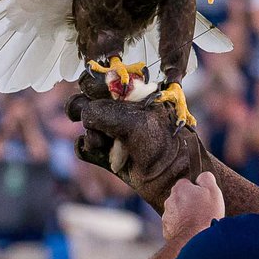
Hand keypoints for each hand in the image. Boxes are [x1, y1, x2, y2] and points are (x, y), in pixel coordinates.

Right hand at [68, 83, 209, 205]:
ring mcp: (115, 132)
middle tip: (93, 121)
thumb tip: (84, 115)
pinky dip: (86, 148)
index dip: (95, 84)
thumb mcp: (136, 123)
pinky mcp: (108, 155)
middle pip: (89, 100)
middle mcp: (124, 109)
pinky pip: (84, 146)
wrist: (174, 180)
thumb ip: (105, 113)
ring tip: (101, 143)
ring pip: (86, 123)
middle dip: (87, 110)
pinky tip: (98, 151)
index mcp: (137, 92)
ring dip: (90, 132)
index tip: (94, 93)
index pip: (105, 78)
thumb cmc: (163, 144)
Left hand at [162, 173, 224, 240]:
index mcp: (180, 188)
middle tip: (202, 211)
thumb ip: (206, 178)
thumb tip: (203, 176)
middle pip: (181, 198)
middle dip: (189, 203)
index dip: (196, 190)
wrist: (194, 239)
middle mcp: (169, 200)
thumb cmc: (205, 214)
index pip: (186, 183)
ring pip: (177, 212)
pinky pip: (175, 226)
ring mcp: (166, 216)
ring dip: (185, 215)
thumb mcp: (213, 191)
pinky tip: (192, 232)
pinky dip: (182, 228)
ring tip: (198, 223)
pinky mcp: (166, 230)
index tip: (203, 198)